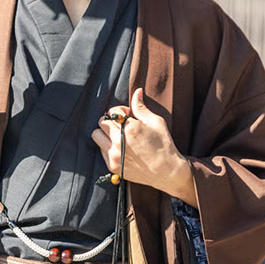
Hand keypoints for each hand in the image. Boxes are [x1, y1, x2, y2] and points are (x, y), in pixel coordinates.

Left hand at [92, 88, 197, 206]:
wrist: (167, 172)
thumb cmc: (163, 145)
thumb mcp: (155, 122)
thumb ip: (141, 107)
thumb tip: (137, 91)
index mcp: (129, 128)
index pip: (113, 111)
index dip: (121, 111)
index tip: (129, 116)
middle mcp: (118, 142)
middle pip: (101, 122)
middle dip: (110, 121)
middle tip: (122, 125)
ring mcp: (114, 155)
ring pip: (97, 136)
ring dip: (105, 133)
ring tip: (118, 136)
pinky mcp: (113, 166)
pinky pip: (101, 151)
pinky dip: (107, 146)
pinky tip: (120, 147)